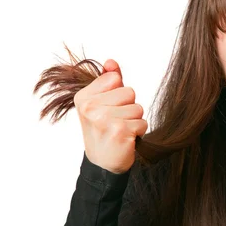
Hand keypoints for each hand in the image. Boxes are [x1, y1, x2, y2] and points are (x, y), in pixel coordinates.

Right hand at [73, 59, 147, 173]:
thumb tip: (111, 62)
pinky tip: (125, 139)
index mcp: (83, 97)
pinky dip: (138, 131)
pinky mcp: (119, 131)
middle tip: (116, 121)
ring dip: (134, 120)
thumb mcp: (101, 103)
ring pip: (138, 108)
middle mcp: (90, 108)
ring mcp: (104, 120)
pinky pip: (142, 122)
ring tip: (120, 130)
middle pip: (129, 91)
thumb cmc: (104, 130)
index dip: (118, 93)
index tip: (108, 107)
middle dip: (128, 106)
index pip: (115, 79)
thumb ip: (108, 81)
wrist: (102, 163)